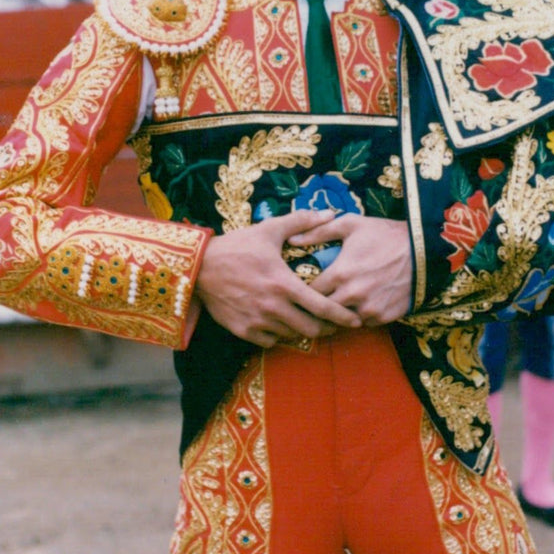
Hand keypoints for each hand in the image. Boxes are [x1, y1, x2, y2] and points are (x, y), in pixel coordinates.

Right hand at [194, 210, 362, 347]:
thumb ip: (301, 221)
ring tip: (308, 321)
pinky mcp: (243, 331)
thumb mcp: (269, 229)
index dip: (342, 317)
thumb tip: (329, 212)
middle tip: (333, 324)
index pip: (322, 307)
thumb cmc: (237, 246)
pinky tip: (280, 323)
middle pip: (311, 329)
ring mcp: (257, 321)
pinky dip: (279, 335)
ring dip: (302, 330)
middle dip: (327, 328)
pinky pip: (270, 341)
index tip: (354, 320)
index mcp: (284, 283)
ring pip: (291, 336)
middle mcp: (273, 307)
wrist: (198, 266)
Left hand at [289, 215, 412, 325]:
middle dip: (316, 306)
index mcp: (340, 274)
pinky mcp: (383, 318)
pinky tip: (355, 306)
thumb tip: (291, 240)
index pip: (309, 292)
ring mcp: (369, 309)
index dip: (302, 290)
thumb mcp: (351, 224)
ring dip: (336, 314)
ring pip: (341, 321)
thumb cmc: (384, 234)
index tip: (301, 286)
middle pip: (322, 311)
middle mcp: (352, 296)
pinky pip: (362, 323)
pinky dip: (356, 317)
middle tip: (312, 300)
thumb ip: (318, 232)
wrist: (423, 250)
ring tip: (332, 305)